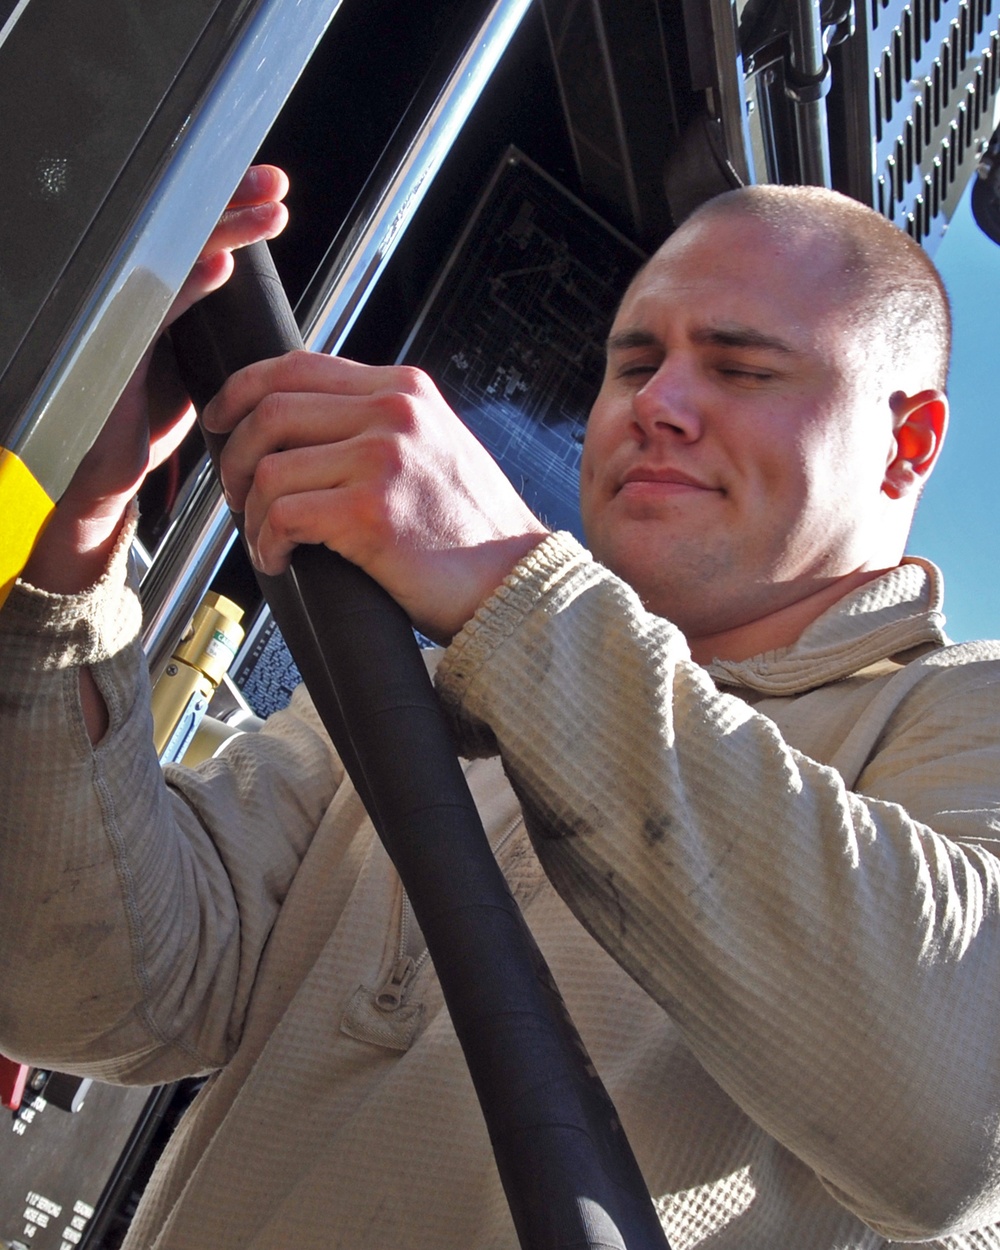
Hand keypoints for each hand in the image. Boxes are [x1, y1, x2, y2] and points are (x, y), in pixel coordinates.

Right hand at [23, 165, 289, 593]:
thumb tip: (240, 279)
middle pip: (184, 232)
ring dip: (222, 234)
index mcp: (157, 296)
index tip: (270, 192)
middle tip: (271, 184)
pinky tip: (219, 267)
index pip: (197, 237)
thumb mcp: (193, 361)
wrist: (112, 475)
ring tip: (265, 215)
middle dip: (231, 203)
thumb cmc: (147, 418)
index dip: (231, 210)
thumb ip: (210, 321)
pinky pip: (153, 309)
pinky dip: (186, 285)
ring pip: (172, 258)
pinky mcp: (115, 350)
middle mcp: (136, 298)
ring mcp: (122, 320)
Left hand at [203, 352, 549, 641]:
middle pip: (270, 409)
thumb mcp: (436, 449)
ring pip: (270, 467)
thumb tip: (309, 432)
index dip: (242, 390)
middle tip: (236, 491)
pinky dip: (267, 542)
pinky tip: (280, 559)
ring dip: (250, 509)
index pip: (298, 365)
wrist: (517, 582)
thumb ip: (382, 426)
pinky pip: (283, 516)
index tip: (222, 419)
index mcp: (405, 390)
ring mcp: (383, 458)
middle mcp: (394, 412)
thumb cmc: (475, 533)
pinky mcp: (370, 511)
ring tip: (263, 536)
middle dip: (236, 455)